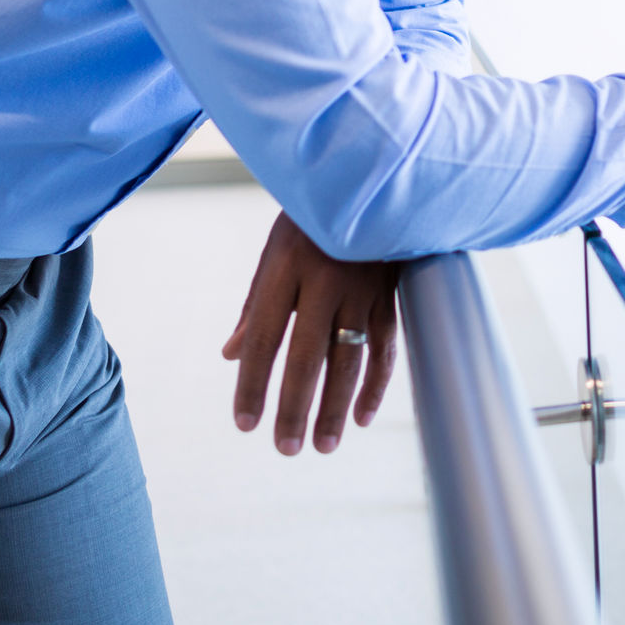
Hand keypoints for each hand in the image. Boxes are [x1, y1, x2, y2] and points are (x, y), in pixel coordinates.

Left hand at [221, 213, 400, 454]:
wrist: (370, 176)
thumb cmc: (312, 218)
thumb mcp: (276, 250)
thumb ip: (256, 304)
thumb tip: (232, 355)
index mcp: (287, 265)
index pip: (263, 337)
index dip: (252, 382)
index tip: (244, 422)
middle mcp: (325, 278)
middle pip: (306, 356)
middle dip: (294, 407)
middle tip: (285, 449)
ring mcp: (363, 286)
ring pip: (349, 358)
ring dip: (336, 407)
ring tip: (323, 445)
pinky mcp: (392, 292)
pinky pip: (386, 346)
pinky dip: (376, 384)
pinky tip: (363, 416)